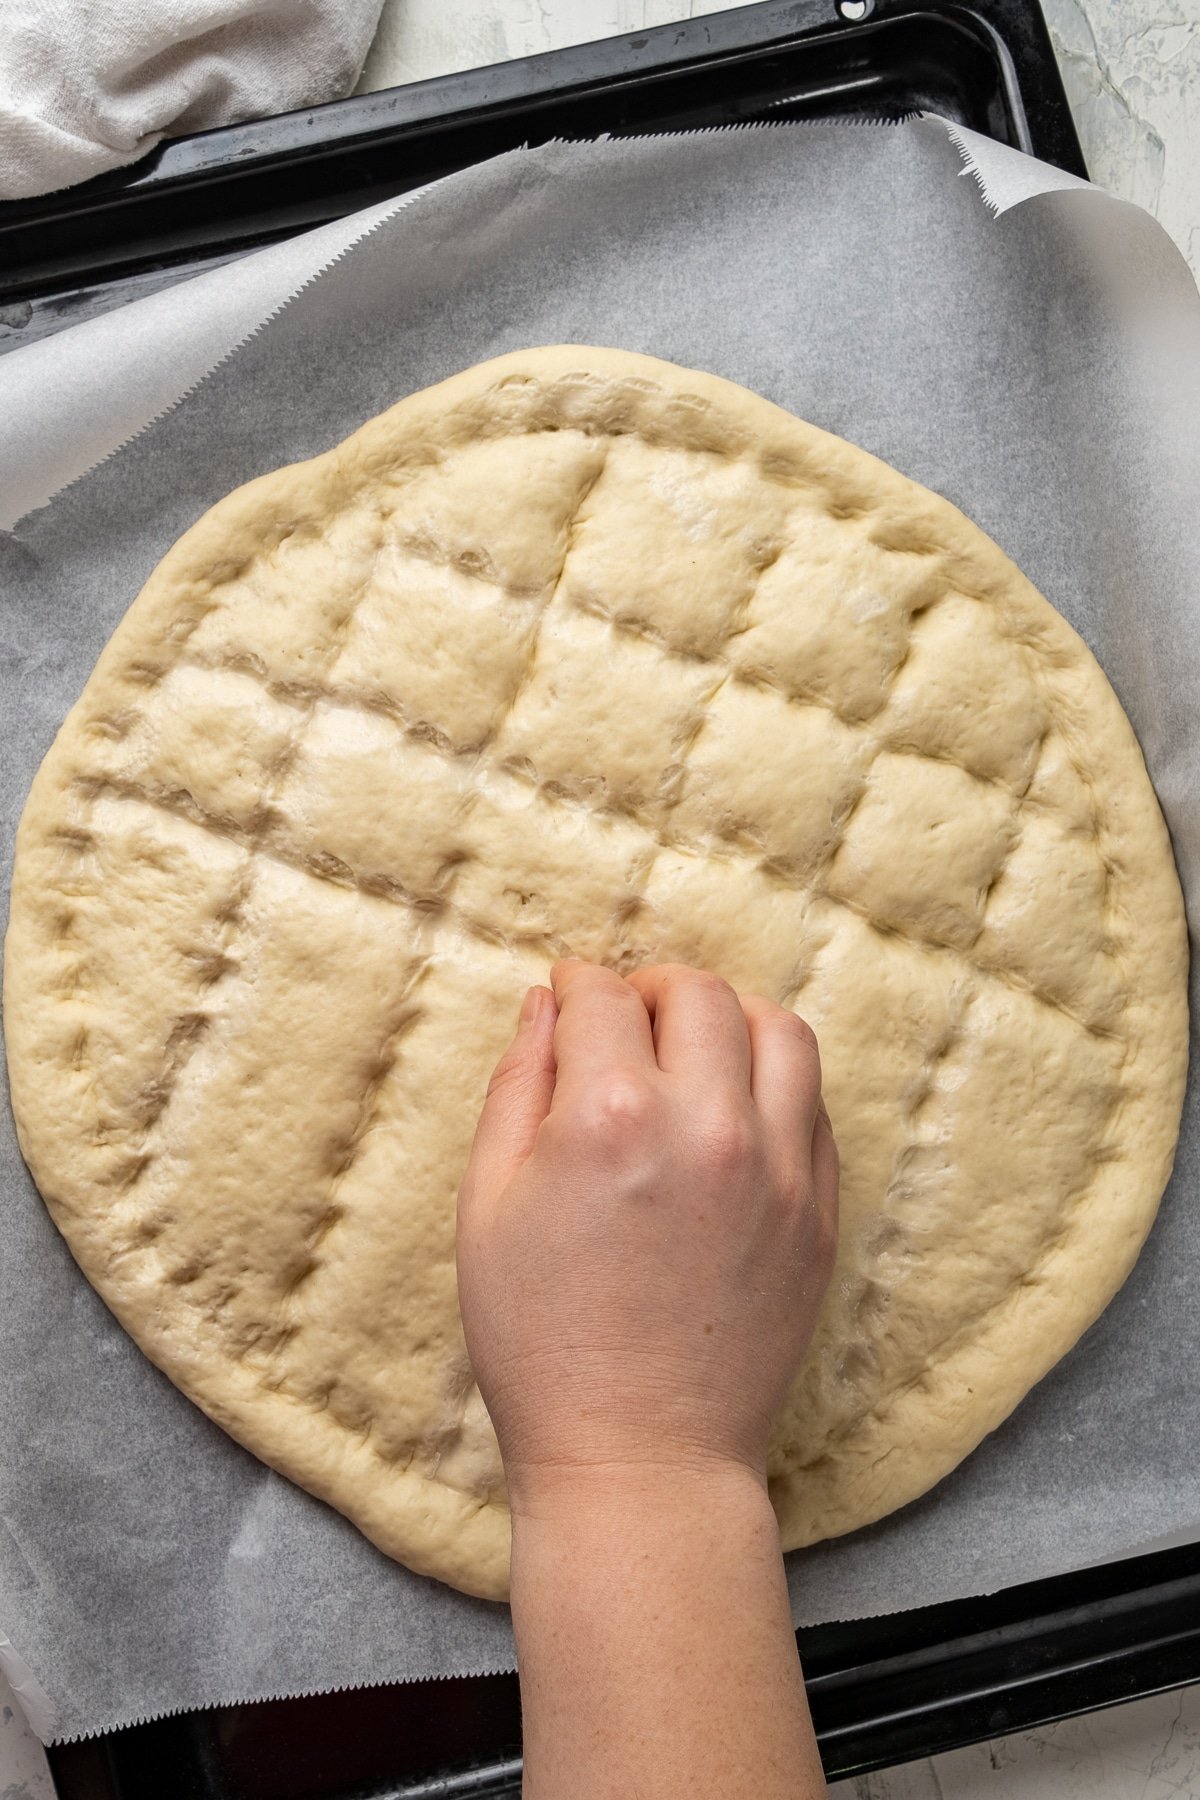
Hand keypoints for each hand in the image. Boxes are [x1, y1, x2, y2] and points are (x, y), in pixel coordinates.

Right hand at [456, 960, 837, 1513]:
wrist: (639, 1456)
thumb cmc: (541, 1342)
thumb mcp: (486, 1206)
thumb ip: (516, 1087)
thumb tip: (545, 1005)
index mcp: (610, 1115)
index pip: (602, 998)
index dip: (575, 984)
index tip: (567, 993)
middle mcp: (708, 1124)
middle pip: (698, 995)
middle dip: (651, 988)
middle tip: (625, 1016)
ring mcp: (777, 1168)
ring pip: (781, 1030)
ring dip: (731, 1018)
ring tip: (695, 1046)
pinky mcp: (818, 1211)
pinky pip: (815, 1104)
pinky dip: (776, 1080)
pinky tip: (735, 1106)